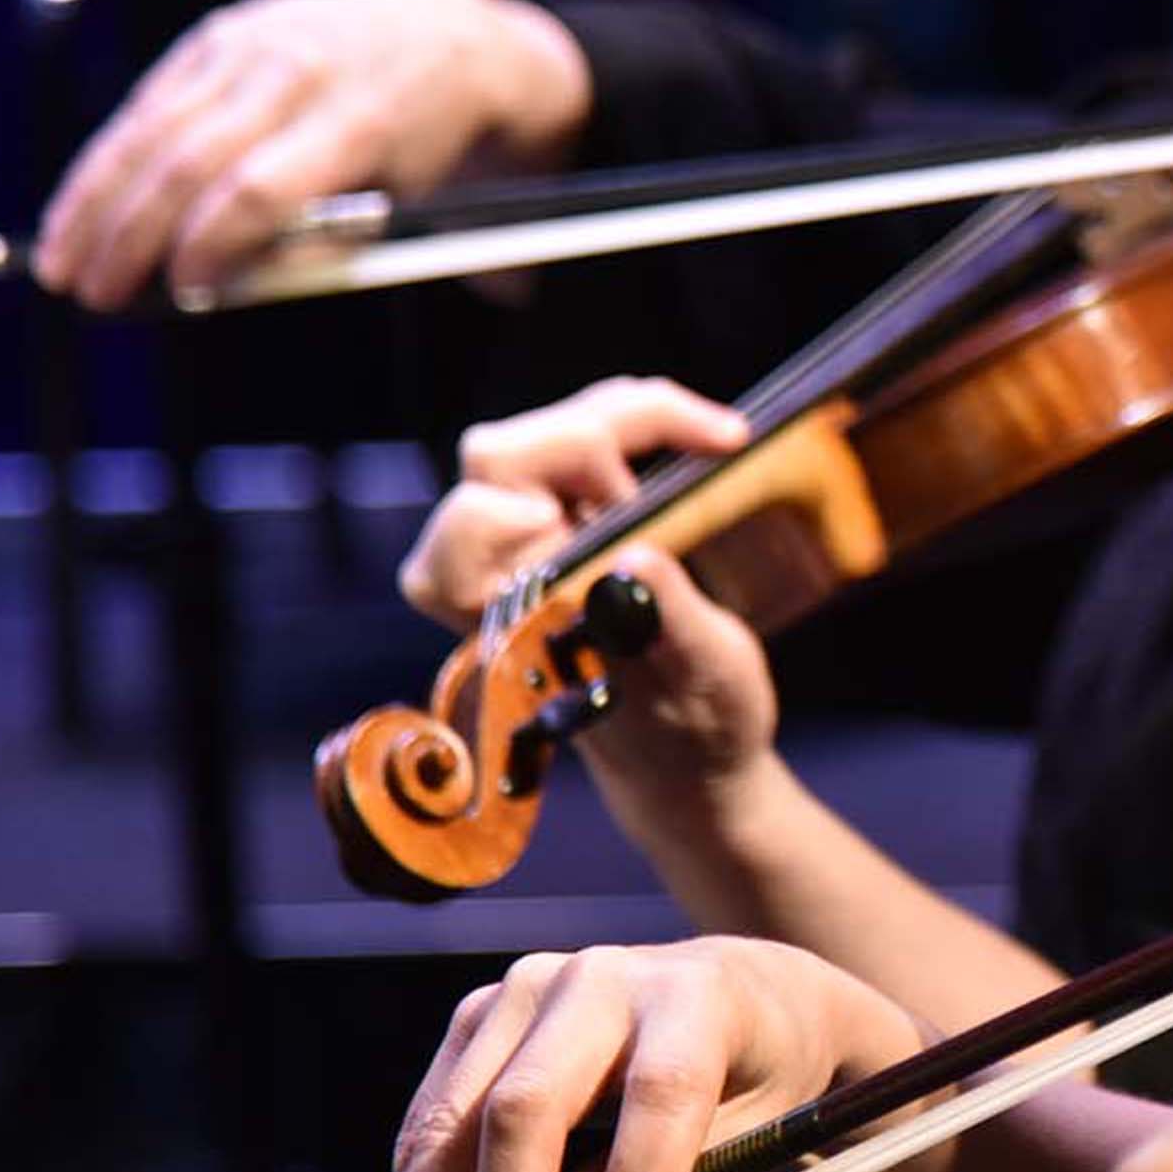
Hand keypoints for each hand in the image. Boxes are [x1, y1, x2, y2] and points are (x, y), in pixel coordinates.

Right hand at [34, 0, 592, 309]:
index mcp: (360, 118)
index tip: (180, 292)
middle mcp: (299, 71)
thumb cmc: (429, 140)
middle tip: (93, 293)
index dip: (212, 245)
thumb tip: (219, 283)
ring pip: (154, 126)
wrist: (453, 39)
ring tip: (61, 260)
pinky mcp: (222, 32)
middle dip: (131, 234)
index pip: (263, 189)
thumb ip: (322, 243)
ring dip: (95, 199)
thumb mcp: (409, 201)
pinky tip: (80, 205)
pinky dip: (110, 156)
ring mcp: (254, 42)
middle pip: (191, 158)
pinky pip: (152, 99)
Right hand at [365, 936, 925, 1171]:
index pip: (661, 1088)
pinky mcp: (478, 1018)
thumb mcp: (761, 1128)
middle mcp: (601, 980)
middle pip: (528, 1104)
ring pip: (454, 1118)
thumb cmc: (760, 1074)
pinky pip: (430, 1121)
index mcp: (696, 996)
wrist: (742, 992)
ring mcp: (526, 992)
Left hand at [399, 377, 776, 802]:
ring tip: (709, 439)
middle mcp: (508, 574)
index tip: (600, 515)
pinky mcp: (574, 518)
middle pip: (500, 457)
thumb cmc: (696, 732)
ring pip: (543, 434)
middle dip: (593, 435)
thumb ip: (671, 627)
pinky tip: (699, 437)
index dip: (509, 509)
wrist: (695, 751)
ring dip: (624, 419)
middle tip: (689, 457)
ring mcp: (538, 541)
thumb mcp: (705, 683)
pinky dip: (639, 422)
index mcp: (513, 622)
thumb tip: (637, 562)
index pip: (463, 532)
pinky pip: (581, 436)